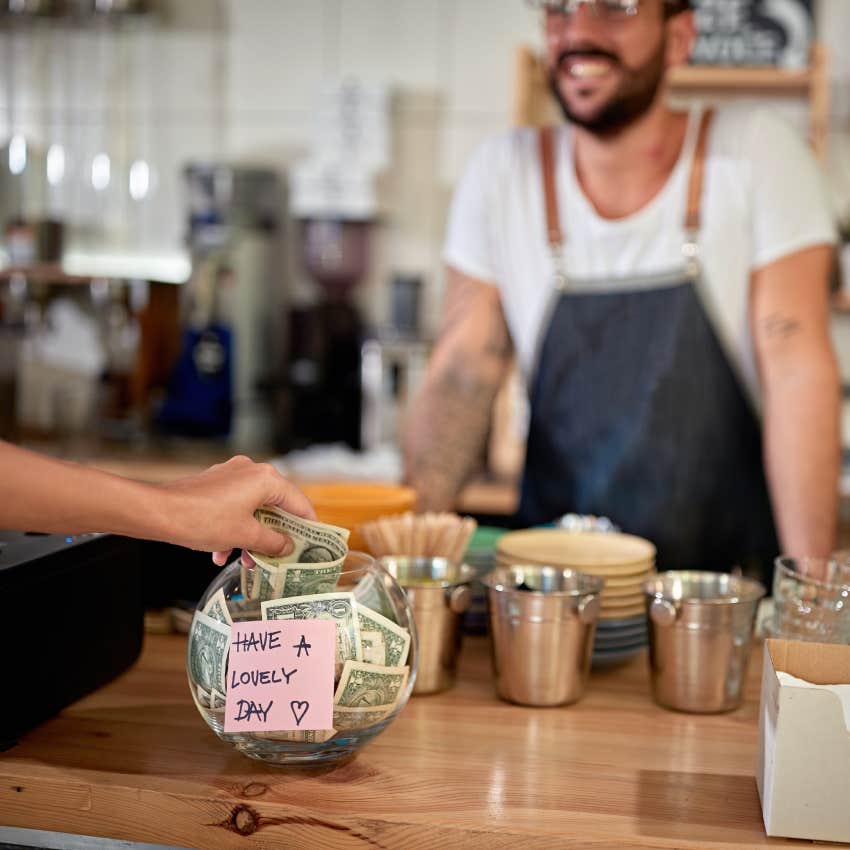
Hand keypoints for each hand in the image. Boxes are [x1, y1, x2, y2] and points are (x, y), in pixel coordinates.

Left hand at [157, 455, 315, 565]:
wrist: (158, 512)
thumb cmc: (202, 519)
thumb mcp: (245, 536)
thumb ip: (272, 542)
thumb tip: (288, 546)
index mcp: (266, 479)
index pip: (299, 503)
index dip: (308, 527)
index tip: (313, 545)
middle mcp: (251, 471)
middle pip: (275, 507)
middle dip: (274, 536)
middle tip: (279, 558)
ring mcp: (231, 475)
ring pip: (253, 509)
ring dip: (252, 536)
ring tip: (245, 561)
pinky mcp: (215, 484)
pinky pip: (235, 507)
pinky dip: (234, 529)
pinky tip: (221, 552)